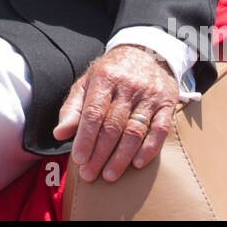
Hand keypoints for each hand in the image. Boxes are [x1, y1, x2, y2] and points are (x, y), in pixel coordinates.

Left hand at [53, 44, 177, 181]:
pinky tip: (137, 164)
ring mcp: (149, 95)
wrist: (145, 52)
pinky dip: (149, 149)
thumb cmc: (110, 73)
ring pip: (135, 131)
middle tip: (90, 174)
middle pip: (113, 126)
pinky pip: (160, 130)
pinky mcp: (167, 103)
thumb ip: (73, 108)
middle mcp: (128, 86)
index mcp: (105, 78)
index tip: (79, 158)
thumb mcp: (87, 83)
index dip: (85, 138)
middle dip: (100, 154)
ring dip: (121, 157)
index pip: (93, 113)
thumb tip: (60, 133)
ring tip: (109, 175)